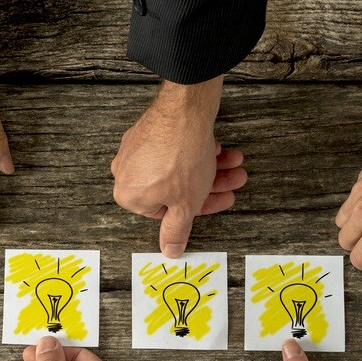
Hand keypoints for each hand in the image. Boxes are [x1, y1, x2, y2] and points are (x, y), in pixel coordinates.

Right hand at [112, 77, 245, 258]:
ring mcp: (136, 148)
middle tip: (234, 179)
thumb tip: (169, 250)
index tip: (220, 199)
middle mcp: (126, 172)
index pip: (167, 211)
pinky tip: (218, 148)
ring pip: (178, 167)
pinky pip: (174, 148)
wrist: (185, 110)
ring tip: (235, 163)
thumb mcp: (184, 204)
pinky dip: (197, 151)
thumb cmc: (181, 158)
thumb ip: (176, 229)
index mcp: (129, 196)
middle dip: (210, 185)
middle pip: (175, 188)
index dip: (200, 206)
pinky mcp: (149, 129)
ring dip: (210, 167)